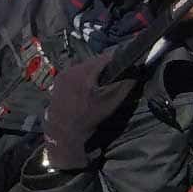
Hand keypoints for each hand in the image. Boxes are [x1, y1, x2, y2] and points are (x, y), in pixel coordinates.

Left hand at [41, 52, 144, 170]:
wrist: (64, 133)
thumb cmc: (88, 117)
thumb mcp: (110, 102)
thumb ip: (124, 85)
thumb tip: (135, 73)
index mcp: (83, 71)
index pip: (104, 58)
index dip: (116, 60)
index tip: (124, 64)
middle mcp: (70, 69)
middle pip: (92, 61)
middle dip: (103, 67)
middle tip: (113, 75)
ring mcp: (61, 76)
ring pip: (82, 67)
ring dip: (91, 72)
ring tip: (99, 83)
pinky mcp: (57, 83)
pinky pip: (73, 74)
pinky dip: (81, 78)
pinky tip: (86, 89)